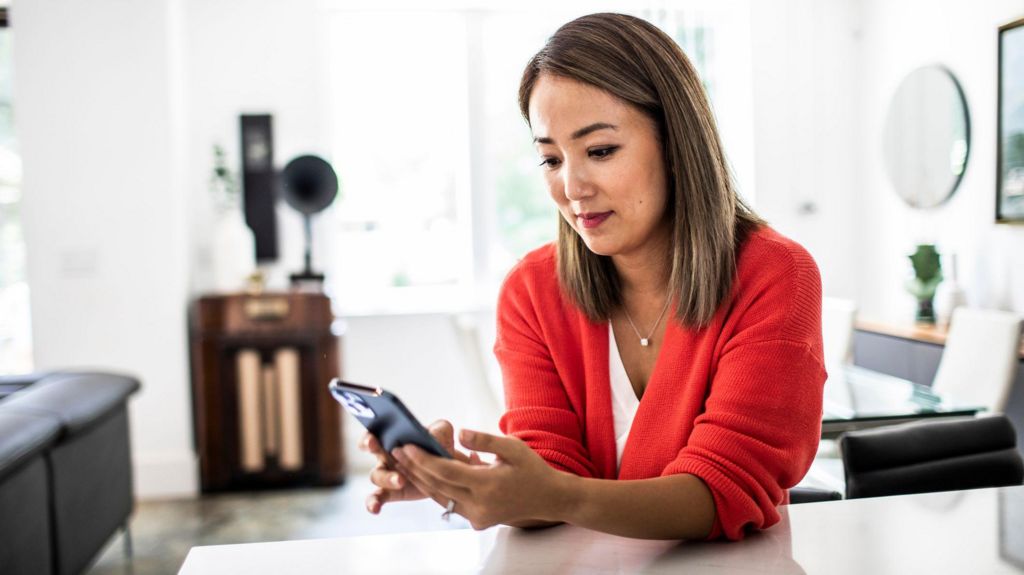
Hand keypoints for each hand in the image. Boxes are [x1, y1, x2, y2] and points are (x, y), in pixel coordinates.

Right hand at [360, 420, 481, 513]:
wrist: (449, 470)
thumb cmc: (441, 446)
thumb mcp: (443, 433)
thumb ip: (439, 430)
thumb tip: (432, 437)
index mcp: (393, 436)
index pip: (374, 432)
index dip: (369, 435)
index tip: (372, 439)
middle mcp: (385, 454)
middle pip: (371, 450)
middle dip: (370, 448)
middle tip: (378, 447)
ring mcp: (386, 474)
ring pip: (377, 476)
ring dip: (387, 478)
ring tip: (401, 481)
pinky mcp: (392, 492)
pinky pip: (377, 498)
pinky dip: (373, 503)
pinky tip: (375, 509)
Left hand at [392, 429, 565, 529]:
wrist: (549, 498)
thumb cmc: (532, 469)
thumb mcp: (512, 447)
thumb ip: (484, 440)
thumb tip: (459, 432)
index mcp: (487, 485)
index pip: (445, 471)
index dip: (422, 459)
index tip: (406, 445)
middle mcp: (479, 505)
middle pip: (437, 485)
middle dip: (414, 468)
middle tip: (395, 450)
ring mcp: (477, 516)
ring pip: (440, 497)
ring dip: (420, 480)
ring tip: (403, 462)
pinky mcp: (478, 521)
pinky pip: (450, 504)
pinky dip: (435, 490)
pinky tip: (424, 476)